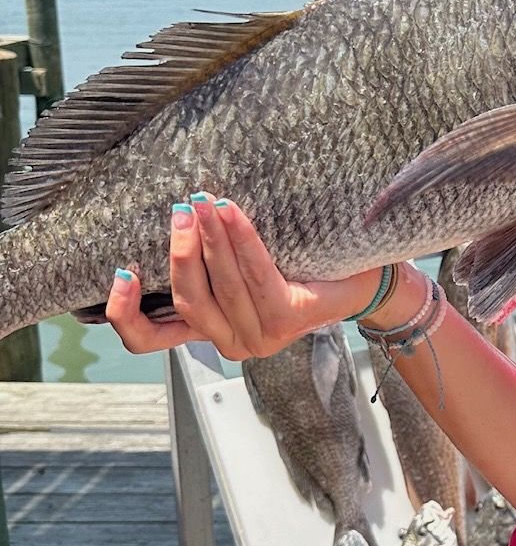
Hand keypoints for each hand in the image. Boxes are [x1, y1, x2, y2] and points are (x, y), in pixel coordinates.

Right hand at [104, 197, 377, 360]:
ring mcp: (261, 337)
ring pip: (220, 287)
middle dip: (179, 253)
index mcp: (213, 333)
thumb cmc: (302, 272)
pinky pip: (255, 275)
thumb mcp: (246, 275)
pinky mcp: (287, 321)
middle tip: (181, 210)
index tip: (119, 273)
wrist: (365, 285)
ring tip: (203, 202)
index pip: (151, 339)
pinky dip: (241, 240)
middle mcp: (233, 343)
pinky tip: (231, 212)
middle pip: (188, 301)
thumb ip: (210, 265)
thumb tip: (174, 216)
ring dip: (208, 240)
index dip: (126, 313)